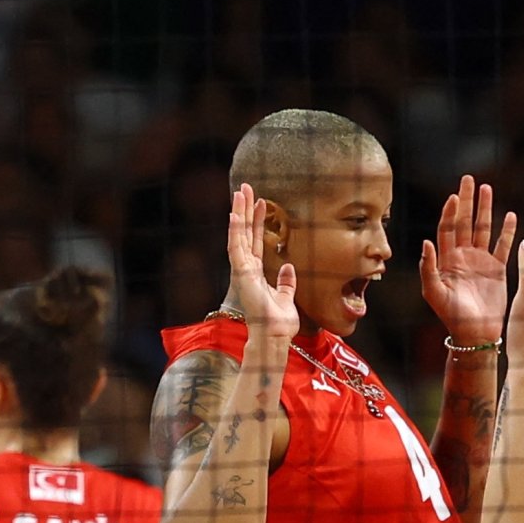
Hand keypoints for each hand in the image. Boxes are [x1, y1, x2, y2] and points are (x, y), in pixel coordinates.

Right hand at [227, 184, 298, 343]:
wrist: (274, 334)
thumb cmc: (279, 322)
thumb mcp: (286, 297)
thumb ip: (286, 282)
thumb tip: (288, 267)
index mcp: (256, 272)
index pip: (256, 240)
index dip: (257, 221)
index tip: (261, 202)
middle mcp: (246, 268)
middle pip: (244, 232)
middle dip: (245, 210)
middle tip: (245, 188)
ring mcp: (242, 269)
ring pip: (238, 234)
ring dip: (238, 212)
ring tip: (240, 192)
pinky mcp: (241, 273)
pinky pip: (236, 246)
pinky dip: (235, 230)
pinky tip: (234, 213)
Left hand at [420, 175, 517, 345]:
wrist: (475, 334)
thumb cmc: (451, 316)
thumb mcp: (434, 293)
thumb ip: (428, 268)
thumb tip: (426, 241)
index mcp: (447, 260)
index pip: (447, 229)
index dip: (449, 212)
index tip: (453, 196)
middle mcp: (463, 257)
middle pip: (465, 222)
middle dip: (467, 201)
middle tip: (469, 179)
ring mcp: (481, 262)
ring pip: (483, 229)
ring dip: (486, 210)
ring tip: (488, 189)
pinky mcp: (497, 270)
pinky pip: (503, 246)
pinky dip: (507, 232)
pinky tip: (511, 215)